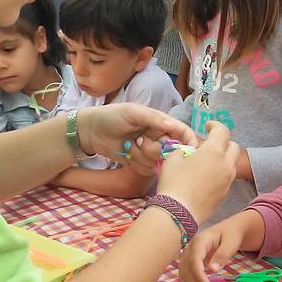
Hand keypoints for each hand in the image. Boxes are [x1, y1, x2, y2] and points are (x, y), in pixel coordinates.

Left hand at [76, 103, 196, 176]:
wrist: (91, 131)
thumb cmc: (112, 116)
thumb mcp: (133, 112)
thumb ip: (153, 118)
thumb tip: (172, 126)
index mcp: (160, 122)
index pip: (182, 132)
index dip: (189, 141)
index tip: (189, 150)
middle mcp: (158, 137)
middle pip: (170, 150)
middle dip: (155, 148)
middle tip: (139, 140)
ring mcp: (149, 151)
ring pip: (158, 162)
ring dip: (142, 155)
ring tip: (129, 144)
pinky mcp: (140, 163)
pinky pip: (147, 170)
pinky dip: (135, 163)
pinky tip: (125, 154)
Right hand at [154, 120, 238, 223]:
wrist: (178, 213)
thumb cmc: (173, 183)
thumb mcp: (172, 160)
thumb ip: (183, 150)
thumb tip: (187, 150)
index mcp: (213, 152)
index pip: (222, 131)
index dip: (215, 125)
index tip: (207, 126)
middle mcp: (226, 164)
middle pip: (233, 146)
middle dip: (223, 142)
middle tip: (209, 145)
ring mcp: (228, 180)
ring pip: (232, 163)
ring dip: (223, 158)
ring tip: (207, 162)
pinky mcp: (225, 193)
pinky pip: (227, 177)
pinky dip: (221, 172)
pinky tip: (206, 177)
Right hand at [178, 210, 260, 281]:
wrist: (229, 229)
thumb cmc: (231, 235)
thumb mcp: (232, 242)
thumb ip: (223, 254)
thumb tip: (213, 270)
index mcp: (200, 240)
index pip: (194, 259)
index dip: (198, 274)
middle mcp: (190, 247)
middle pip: (187, 268)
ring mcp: (188, 254)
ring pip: (184, 273)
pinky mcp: (189, 260)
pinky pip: (186, 274)